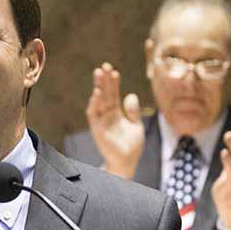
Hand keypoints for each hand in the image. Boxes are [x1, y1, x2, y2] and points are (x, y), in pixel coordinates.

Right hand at [86, 63, 144, 178]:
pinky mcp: (97, 129)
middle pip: (105, 94)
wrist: (126, 163)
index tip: (113, 71)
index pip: (114, 94)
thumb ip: (133, 111)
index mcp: (116, 113)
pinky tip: (97, 93)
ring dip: (98, 88)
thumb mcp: (136, 126)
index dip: (113, 83)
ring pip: (98, 101)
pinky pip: (94, 114)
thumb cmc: (131, 146)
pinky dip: (95, 103)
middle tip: (104, 66)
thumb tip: (131, 95)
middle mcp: (107, 115)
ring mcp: (101, 122)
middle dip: (104, 80)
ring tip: (99, 74)